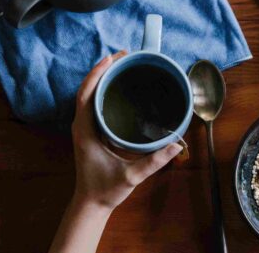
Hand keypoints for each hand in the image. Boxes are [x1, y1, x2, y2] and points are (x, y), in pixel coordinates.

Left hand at [71, 51, 182, 210]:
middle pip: (88, 89)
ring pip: (90, 94)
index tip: (112, 58)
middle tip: (125, 55)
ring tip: (123, 64)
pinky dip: (105, 90)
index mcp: (85, 130)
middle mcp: (82, 125)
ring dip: (104, 77)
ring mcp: (85, 127)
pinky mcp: (91, 131)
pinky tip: (120, 86)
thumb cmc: (106, 189)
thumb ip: (154, 161)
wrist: (92, 203)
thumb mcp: (131, 176)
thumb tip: (176, 145)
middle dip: (104, 69)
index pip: (86, 94)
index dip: (97, 73)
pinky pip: (95, 103)